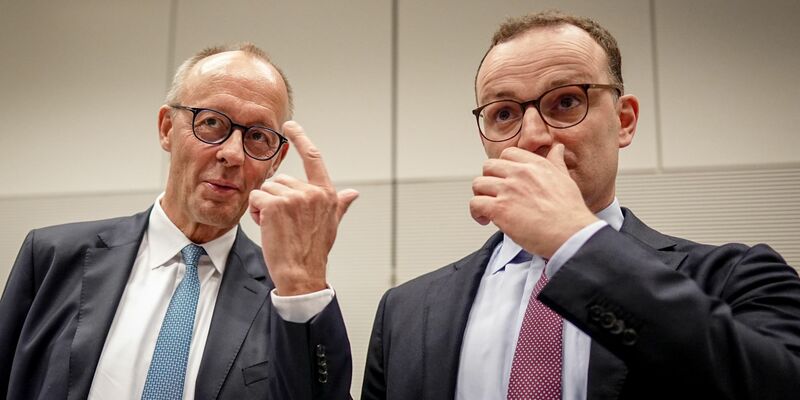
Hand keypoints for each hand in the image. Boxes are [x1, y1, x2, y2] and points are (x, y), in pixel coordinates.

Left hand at [248, 121, 358, 294]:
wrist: (301, 273)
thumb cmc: (314, 250)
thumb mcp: (331, 223)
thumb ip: (340, 204)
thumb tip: (353, 194)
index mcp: (326, 193)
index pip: (314, 157)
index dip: (301, 138)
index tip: (290, 125)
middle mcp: (312, 192)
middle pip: (281, 180)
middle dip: (276, 198)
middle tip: (284, 222)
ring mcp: (294, 197)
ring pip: (266, 190)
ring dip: (265, 206)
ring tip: (277, 226)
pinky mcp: (275, 205)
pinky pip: (256, 198)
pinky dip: (256, 212)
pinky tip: (267, 226)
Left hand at [470, 143, 597, 257]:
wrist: (570, 233)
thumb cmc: (570, 212)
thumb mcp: (565, 178)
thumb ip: (556, 162)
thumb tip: (556, 149)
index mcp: (535, 164)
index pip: (508, 154)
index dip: (502, 167)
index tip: (504, 178)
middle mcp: (519, 173)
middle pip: (488, 167)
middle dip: (489, 180)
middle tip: (494, 194)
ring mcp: (507, 190)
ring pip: (478, 184)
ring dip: (480, 196)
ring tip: (487, 208)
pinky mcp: (499, 209)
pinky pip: (475, 204)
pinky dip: (476, 213)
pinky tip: (485, 219)